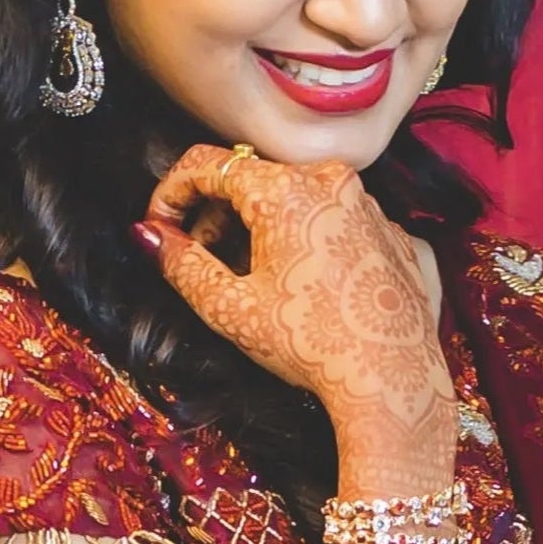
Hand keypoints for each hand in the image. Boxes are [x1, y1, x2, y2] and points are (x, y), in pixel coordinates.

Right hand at [138, 146, 454, 464]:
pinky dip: (310, 242)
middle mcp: (330, 179)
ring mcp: (367, 204)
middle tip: (201, 258)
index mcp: (283, 188)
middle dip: (217, 213)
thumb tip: (149, 236)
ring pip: (297, 198)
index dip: (171, 193)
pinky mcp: (393, 232)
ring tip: (253, 277)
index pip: (208, 164)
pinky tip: (306, 287)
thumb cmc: (311, 344)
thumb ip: (182, 264)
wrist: (391, 379)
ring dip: (263, 227)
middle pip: (254, 179)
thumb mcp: (231, 308)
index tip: (160, 226)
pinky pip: (336, 222)